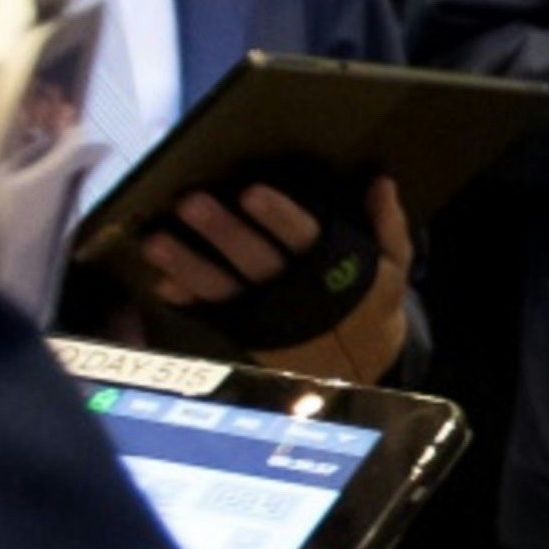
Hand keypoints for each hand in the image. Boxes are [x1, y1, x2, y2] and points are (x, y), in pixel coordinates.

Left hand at [136, 178, 411, 382]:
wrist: (359, 367)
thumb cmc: (370, 302)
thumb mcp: (394, 266)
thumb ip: (387, 225)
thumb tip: (381, 182)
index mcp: (332, 270)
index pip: (302, 238)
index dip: (277, 216)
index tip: (251, 192)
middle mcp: (293, 292)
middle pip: (254, 260)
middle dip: (222, 232)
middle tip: (190, 203)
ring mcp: (266, 316)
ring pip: (224, 288)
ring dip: (188, 264)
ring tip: (155, 241)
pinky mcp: (248, 332)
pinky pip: (214, 317)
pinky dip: (189, 301)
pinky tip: (163, 284)